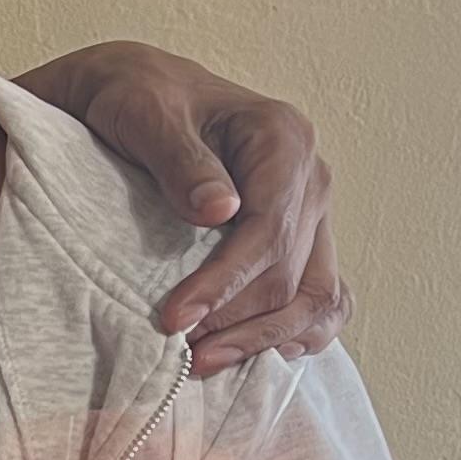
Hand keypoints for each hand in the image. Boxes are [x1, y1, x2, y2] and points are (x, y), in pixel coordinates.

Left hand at [19, 43, 347, 375]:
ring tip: (206, 363)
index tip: (173, 321)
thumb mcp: (145, 115)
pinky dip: (296, 331)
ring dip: (265, 339)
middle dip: (238, 322)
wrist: (139, 96)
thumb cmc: (137, 98)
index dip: (224, 284)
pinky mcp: (304, 240)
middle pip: (292, 273)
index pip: (268, 230)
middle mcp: (312, 177)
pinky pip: (323, 298)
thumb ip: (180, 161)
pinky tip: (260, 354)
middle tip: (180, 356)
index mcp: (284, 138)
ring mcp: (314, 213)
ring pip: (315, 296)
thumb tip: (222, 211)